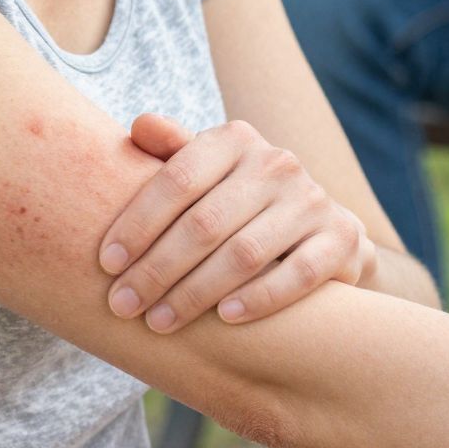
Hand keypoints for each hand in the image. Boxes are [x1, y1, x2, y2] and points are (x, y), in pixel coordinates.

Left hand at [99, 114, 376, 331]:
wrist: (319, 230)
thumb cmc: (237, 202)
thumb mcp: (206, 172)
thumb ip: (172, 151)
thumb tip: (140, 125)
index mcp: (236, 139)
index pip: (178, 178)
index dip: (138, 222)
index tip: (107, 264)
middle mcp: (278, 162)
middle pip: (205, 222)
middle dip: (156, 269)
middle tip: (122, 306)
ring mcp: (312, 200)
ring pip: (245, 253)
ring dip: (195, 293)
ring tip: (160, 322)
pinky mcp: (341, 239)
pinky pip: (297, 274)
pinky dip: (259, 298)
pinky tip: (225, 319)